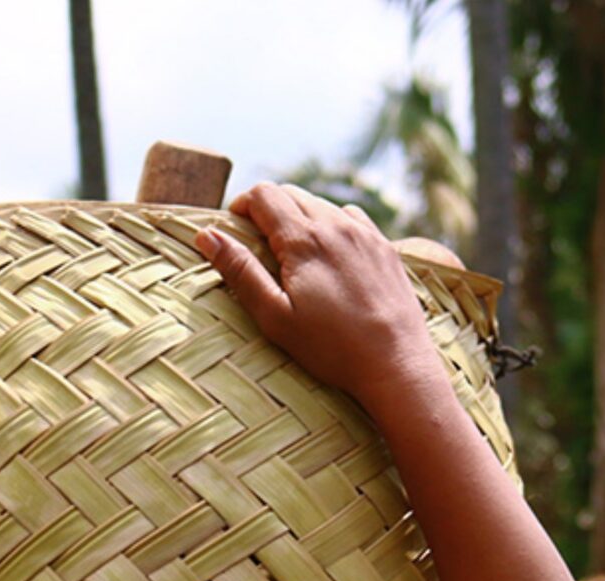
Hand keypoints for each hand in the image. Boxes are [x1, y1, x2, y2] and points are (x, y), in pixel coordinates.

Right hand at [196, 183, 445, 409]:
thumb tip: (207, 236)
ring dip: (298, 217)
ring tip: (291, 255)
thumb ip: (240, 272)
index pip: (264, 194)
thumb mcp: (275, 316)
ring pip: (321, 203)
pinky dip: (330, 225)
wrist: (396, 363)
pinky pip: (350, 217)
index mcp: (304, 239)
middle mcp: (336, 225)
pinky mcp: (384, 246)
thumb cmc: (331, 348)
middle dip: (267, 210)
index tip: (234, 229)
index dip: (241, 206)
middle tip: (257, 246)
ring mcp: (365, 233)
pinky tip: (329, 255)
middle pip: (291, 193)